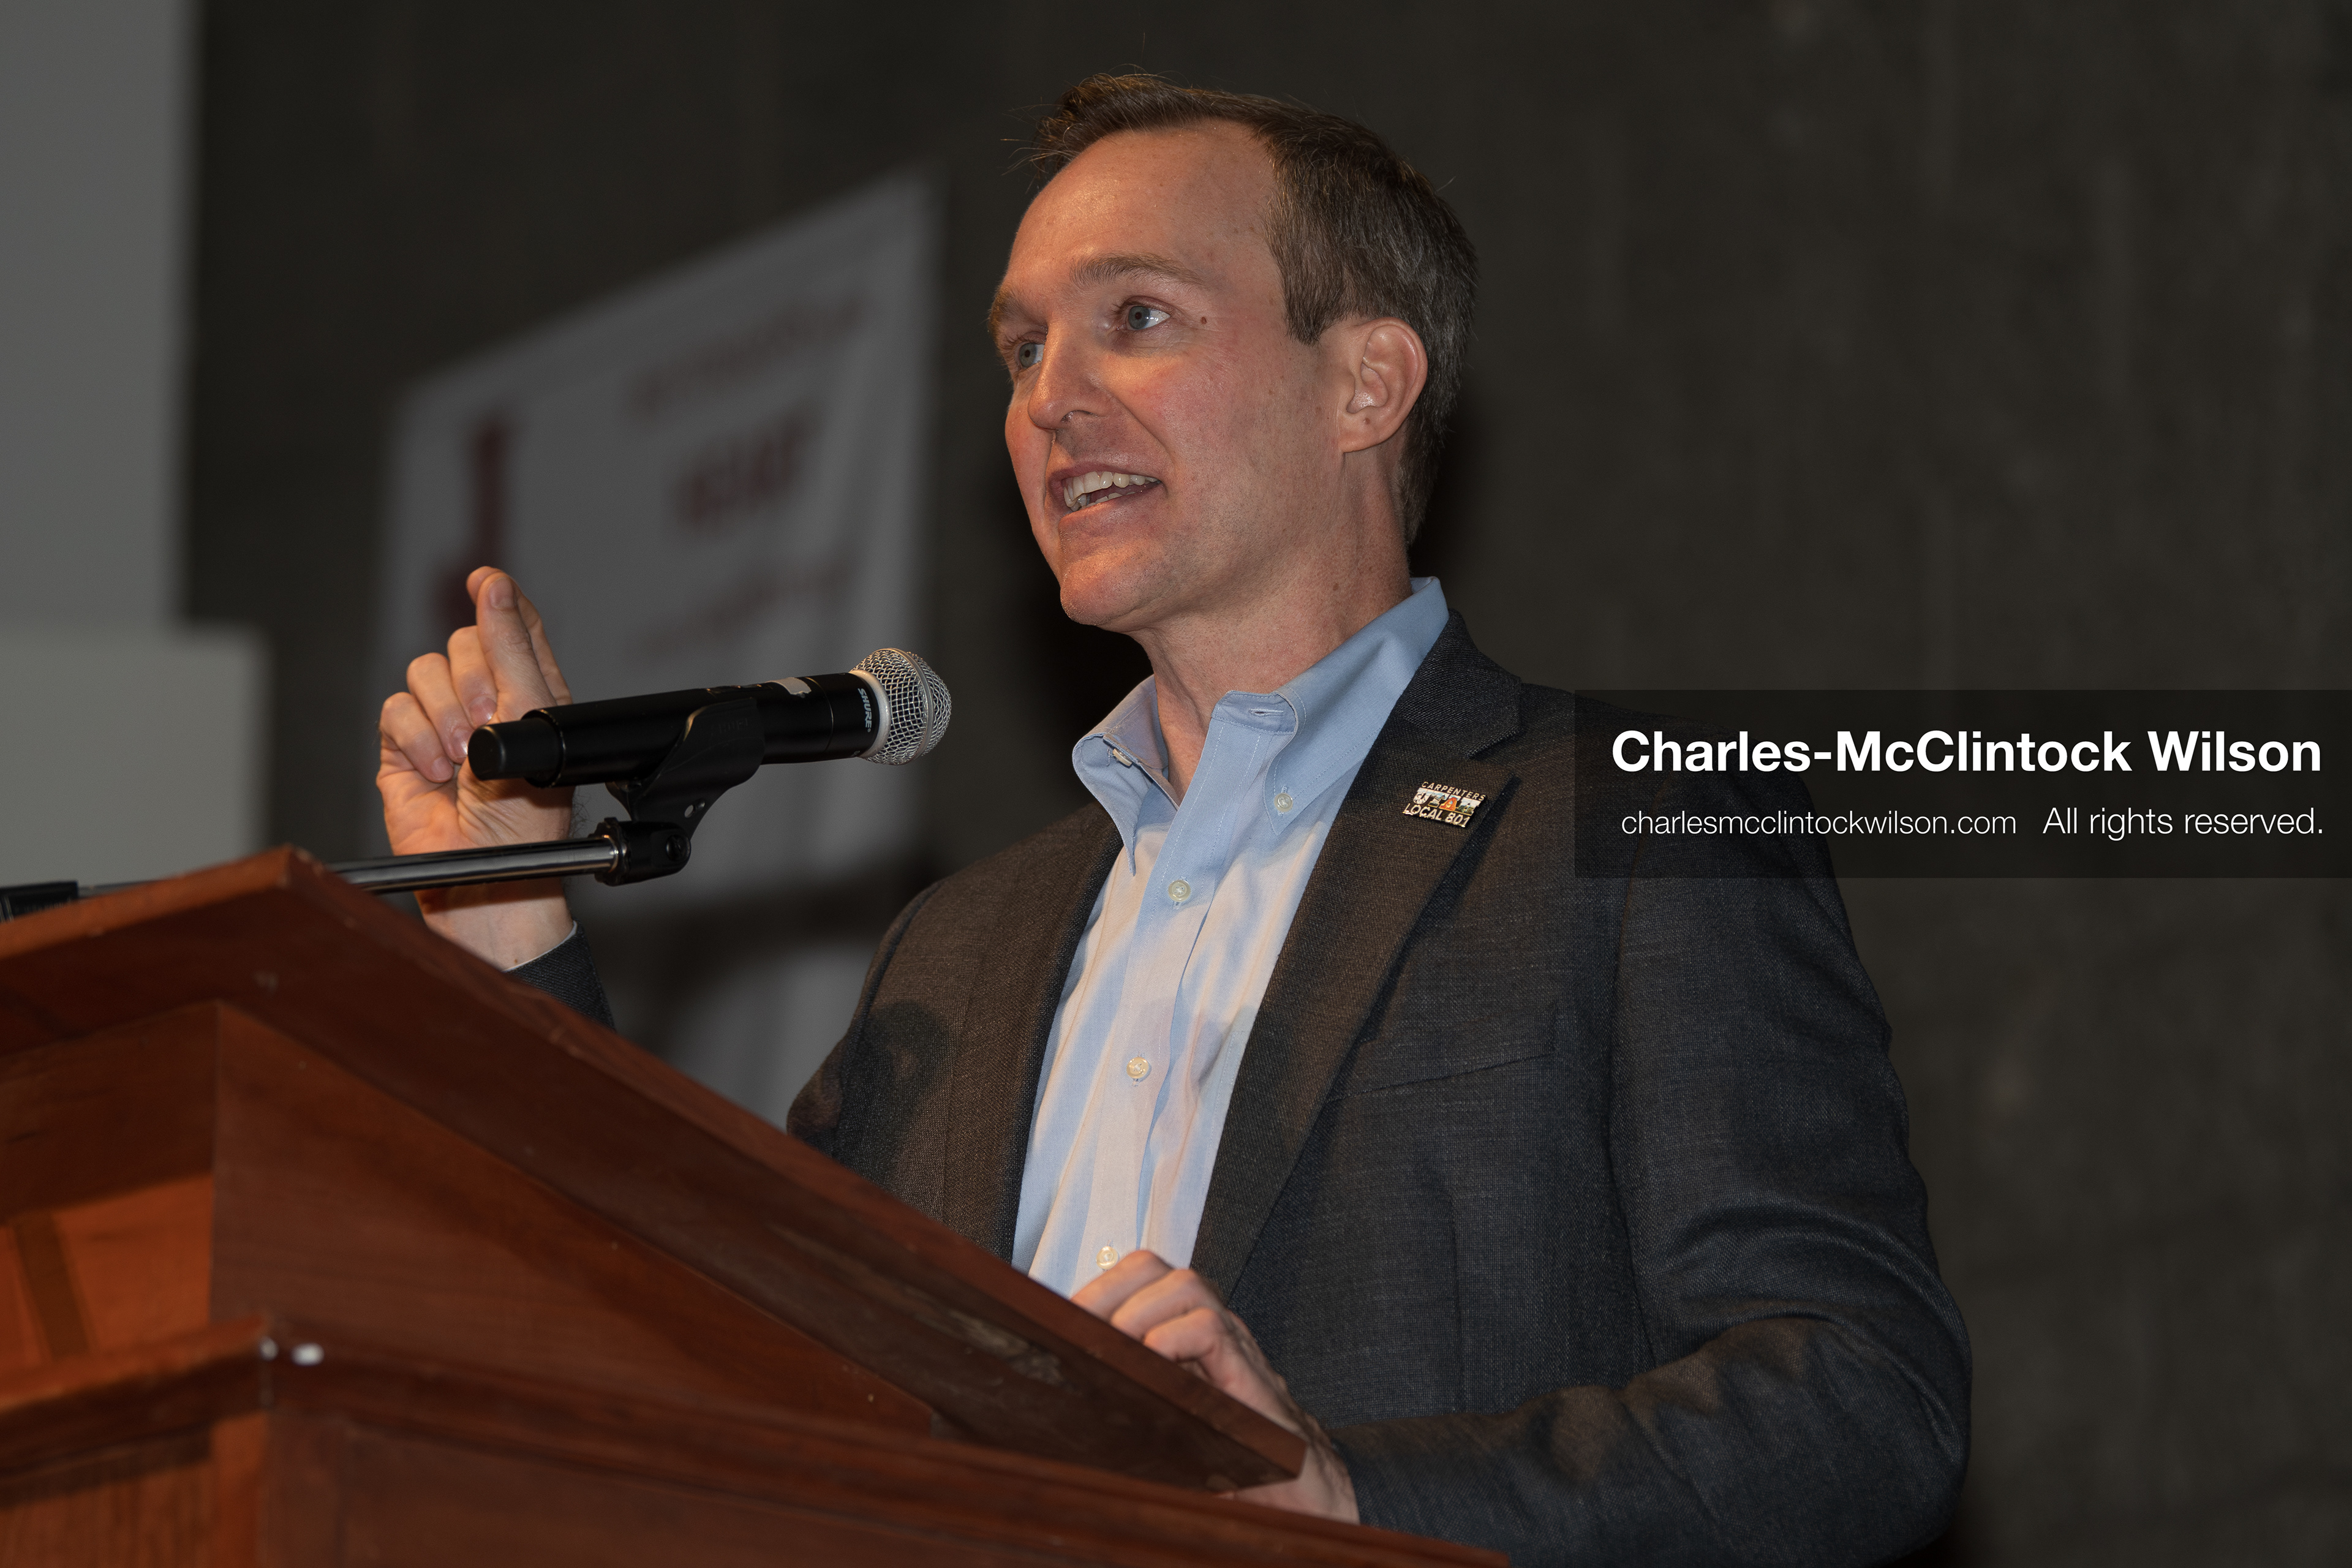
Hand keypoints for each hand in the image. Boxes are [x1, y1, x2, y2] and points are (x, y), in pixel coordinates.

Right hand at [376, 567, 576, 967]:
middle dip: (473, 680)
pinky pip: (395, 708)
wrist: (484, 877)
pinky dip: (414, 738)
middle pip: (463, 642)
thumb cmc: (526, 817)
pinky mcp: (404, 748)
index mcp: (533, 693)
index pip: (514, 625)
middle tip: (489, 724)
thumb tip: (493, 584)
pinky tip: (435, 774)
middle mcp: (488, 703)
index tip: (484, 579)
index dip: (499, 599)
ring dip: (444, 716)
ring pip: (424, 672)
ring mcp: (443, 724)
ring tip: (462, 763)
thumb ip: (512, 648)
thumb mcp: (531, 722)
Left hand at [1073, 1251, 1357, 1522]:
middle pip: (1157, 1269)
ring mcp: (1234, 1349)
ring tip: (1116, 1348)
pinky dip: (1175, 1338)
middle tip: (1082, 1331)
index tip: (1065, 1321)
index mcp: (1185, 1335)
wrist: (1300, 1491)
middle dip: (1109, 1291)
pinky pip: (1212, 1330)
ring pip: (1187, 1286)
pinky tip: (1154, 1364)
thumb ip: (1132, 1397)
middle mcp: (1211, 1330)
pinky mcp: (1250, 1378)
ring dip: (1138, 1311)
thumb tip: (1067, 1392)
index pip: (1138, 1278)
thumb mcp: (1168, 1422)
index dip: (1099, 1289)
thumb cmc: (1230, 1459)